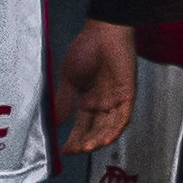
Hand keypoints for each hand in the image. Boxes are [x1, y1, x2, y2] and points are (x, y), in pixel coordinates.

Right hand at [56, 20, 135, 153]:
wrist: (103, 31)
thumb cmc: (86, 49)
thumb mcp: (69, 79)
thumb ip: (63, 101)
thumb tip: (54, 122)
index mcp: (88, 100)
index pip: (82, 127)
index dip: (73, 140)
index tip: (62, 151)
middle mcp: (103, 104)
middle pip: (95, 131)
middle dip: (84, 143)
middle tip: (73, 151)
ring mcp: (116, 100)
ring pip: (109, 127)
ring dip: (99, 140)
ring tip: (86, 148)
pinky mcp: (127, 94)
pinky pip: (123, 117)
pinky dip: (114, 129)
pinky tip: (104, 139)